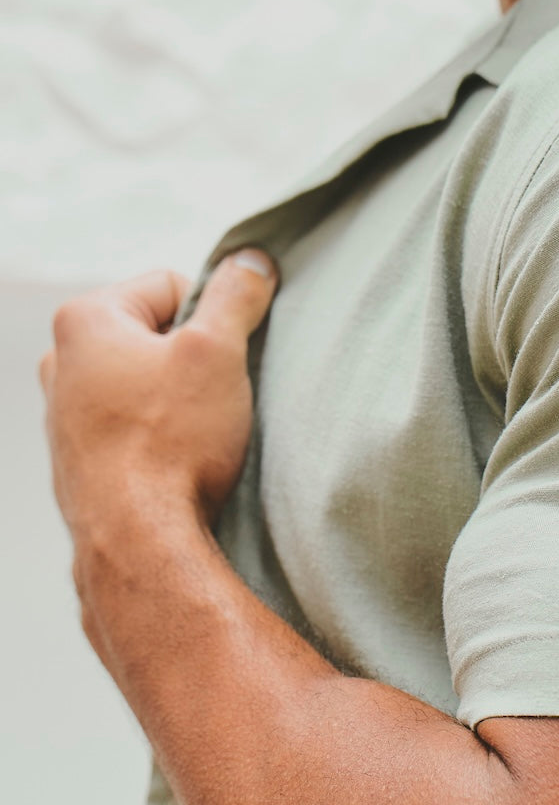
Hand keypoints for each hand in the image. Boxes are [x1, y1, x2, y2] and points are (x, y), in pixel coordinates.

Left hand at [39, 250, 278, 544]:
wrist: (137, 542)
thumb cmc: (169, 442)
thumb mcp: (217, 351)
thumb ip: (236, 295)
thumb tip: (251, 263)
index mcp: (85, 321)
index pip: (171, 286)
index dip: (213, 318)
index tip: (225, 359)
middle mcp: (62, 364)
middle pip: (155, 337)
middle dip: (192, 363)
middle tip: (215, 399)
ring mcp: (64, 417)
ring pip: (143, 387)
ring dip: (177, 404)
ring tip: (196, 438)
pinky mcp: (78, 463)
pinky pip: (131, 432)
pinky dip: (158, 441)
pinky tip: (177, 466)